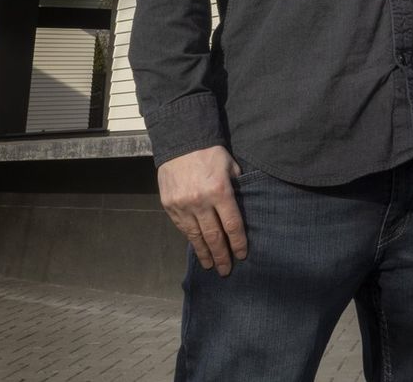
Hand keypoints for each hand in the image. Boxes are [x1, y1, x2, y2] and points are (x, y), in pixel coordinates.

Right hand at [157, 146, 248, 275]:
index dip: (238, 243)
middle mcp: (200, 202)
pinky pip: (182, 228)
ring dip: (204, 253)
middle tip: (226, 270)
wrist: (180, 141)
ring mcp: (183, 205)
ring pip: (196, 236)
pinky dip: (191, 239)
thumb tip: (242, 206)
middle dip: (222, 255)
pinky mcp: (169, 206)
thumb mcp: (230, 166)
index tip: (242, 255)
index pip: (232, 225)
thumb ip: (237, 187)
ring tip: (210, 266)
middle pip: (214, 236)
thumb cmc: (210, 153)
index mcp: (220, 191)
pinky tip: (197, 247)